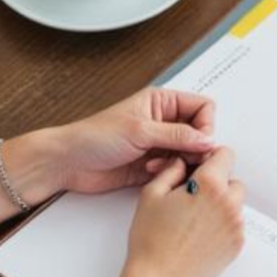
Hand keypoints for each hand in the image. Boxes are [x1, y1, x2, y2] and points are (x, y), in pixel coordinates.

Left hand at [55, 87, 216, 193]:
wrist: (69, 163)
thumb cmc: (94, 137)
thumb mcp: (139, 130)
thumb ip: (177, 134)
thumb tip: (207, 139)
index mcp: (161, 102)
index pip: (202, 107)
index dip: (206, 125)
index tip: (199, 142)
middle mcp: (163, 121)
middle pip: (199, 133)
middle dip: (194, 148)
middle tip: (184, 158)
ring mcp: (158, 144)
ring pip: (189, 154)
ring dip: (179, 162)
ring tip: (159, 165)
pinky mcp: (153, 165)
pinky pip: (176, 170)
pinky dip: (169, 173)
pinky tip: (150, 172)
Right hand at [126, 148, 245, 276]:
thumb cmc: (152, 240)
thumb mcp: (152, 194)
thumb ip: (171, 170)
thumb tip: (182, 163)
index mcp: (208, 185)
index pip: (226, 155)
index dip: (212, 159)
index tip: (201, 168)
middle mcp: (228, 203)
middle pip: (233, 180)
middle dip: (217, 184)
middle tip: (193, 198)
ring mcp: (235, 225)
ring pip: (235, 203)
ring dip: (221, 205)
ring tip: (194, 219)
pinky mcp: (237, 244)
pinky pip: (235, 224)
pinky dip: (223, 225)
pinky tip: (200, 234)